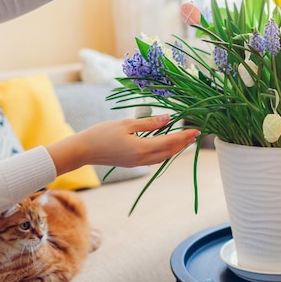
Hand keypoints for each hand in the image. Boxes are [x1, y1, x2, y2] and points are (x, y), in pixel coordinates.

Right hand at [46, 115, 199, 174]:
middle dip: (183, 143)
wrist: (83, 150)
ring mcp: (138, 162)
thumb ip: (148, 123)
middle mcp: (142, 159)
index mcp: (141, 148)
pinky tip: (167, 146)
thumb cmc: (102, 133)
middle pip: (169, 151)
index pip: (169, 142)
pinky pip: (155, 158)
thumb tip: (168, 119)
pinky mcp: (133, 163)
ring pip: (163, 157)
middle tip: (196, 134)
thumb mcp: (126, 124)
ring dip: (175, 148)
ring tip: (186, 140)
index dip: (184, 136)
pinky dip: (165, 152)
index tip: (196, 130)